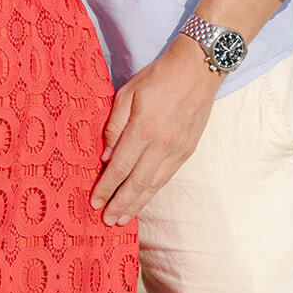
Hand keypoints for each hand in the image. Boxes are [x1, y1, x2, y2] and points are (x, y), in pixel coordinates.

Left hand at [91, 35, 219, 223]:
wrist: (198, 70)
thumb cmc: (158, 77)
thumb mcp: (127, 93)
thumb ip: (114, 125)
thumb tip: (107, 156)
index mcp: (143, 129)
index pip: (121, 167)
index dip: (107, 187)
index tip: (95, 202)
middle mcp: (161, 145)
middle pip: (138, 183)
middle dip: (121, 204)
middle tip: (108, 222)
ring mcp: (177, 150)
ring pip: (155, 185)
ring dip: (138, 204)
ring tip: (124, 219)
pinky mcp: (188, 150)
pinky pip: (167, 177)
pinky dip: (154, 192)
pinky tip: (144, 199)